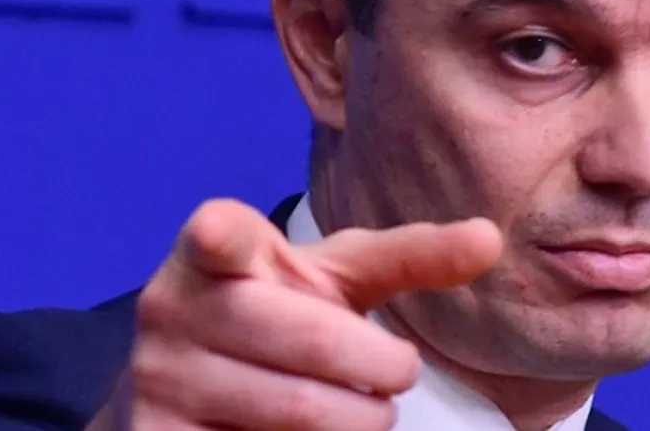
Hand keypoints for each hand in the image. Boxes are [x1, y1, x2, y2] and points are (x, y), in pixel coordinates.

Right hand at [88, 198, 502, 430]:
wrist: (194, 377)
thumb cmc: (284, 308)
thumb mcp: (340, 276)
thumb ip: (410, 256)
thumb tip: (491, 237)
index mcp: (213, 249)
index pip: (215, 236)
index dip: (220, 239)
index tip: (218, 237)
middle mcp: (173, 307)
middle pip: (310, 341)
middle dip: (378, 364)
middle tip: (398, 373)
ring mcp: (158, 379)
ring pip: (297, 412)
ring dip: (358, 420)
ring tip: (367, 410)